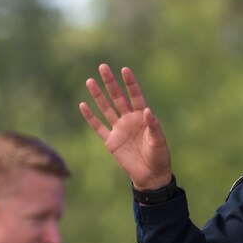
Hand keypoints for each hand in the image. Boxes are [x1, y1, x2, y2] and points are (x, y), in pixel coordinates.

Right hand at [81, 64, 172, 189]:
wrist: (151, 175)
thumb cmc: (159, 156)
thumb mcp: (159, 140)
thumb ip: (153, 125)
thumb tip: (147, 110)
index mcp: (142, 117)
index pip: (135, 95)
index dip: (130, 83)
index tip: (124, 69)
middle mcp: (129, 119)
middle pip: (117, 97)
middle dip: (110, 83)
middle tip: (103, 67)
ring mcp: (119, 129)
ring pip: (106, 109)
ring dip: (98, 96)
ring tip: (90, 81)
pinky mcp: (111, 141)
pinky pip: (98, 127)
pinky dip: (90, 117)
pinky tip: (83, 105)